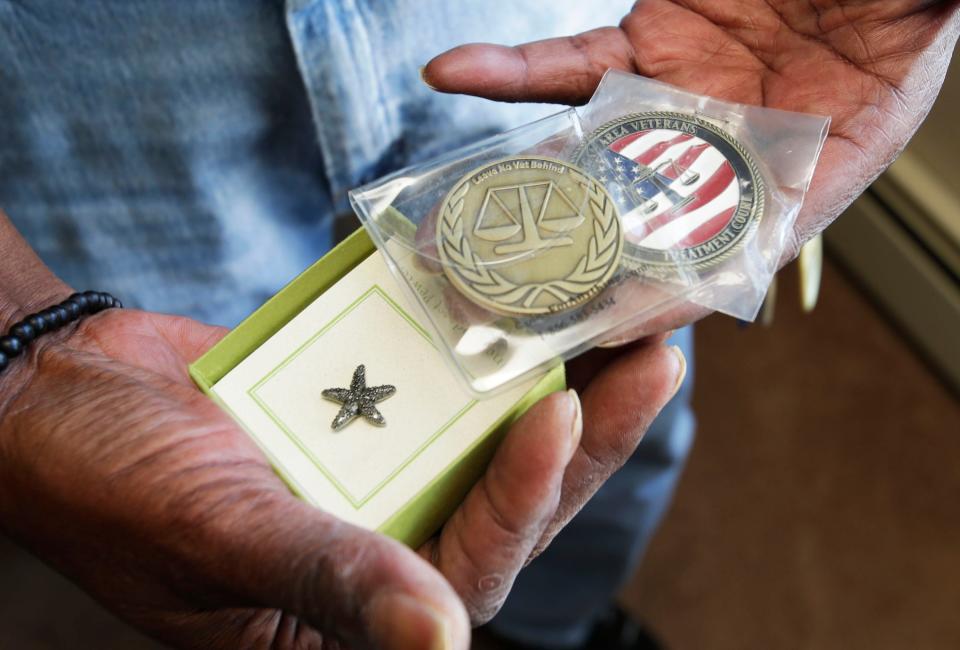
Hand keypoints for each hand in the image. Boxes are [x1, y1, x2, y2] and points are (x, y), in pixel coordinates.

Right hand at [0, 306, 683, 648]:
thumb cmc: (110, 484)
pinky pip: (440, 371)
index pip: (472, 562)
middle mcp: (388, 531)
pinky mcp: (371, 400)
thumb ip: (327, 577)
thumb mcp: (216, 534)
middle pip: (512, 490)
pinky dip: (479, 331)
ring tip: (624, 313)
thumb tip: (441, 642)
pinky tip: (529, 284)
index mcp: (357, 606)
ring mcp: (383, 460)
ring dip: (556, 370)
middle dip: (586, 429)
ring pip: (492, 424)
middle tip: (652, 356)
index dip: (522, 494)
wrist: (58, 391)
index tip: (560, 407)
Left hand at [423, 0, 959, 258]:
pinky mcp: (639, 44)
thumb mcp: (852, 148)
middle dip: (535, 263)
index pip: (669, 278)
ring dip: (501, 185)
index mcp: (748, 208)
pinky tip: (452, 73)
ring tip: (436, 221)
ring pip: (567, 156)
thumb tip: (708, 291)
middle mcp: (695, 168)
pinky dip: (507, 70)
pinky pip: (561, 63)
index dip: (614, 311)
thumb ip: (781, 218)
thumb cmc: (898, 52)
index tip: (555, 343)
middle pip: (601, 228)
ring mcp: (660, 108)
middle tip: (466, 298)